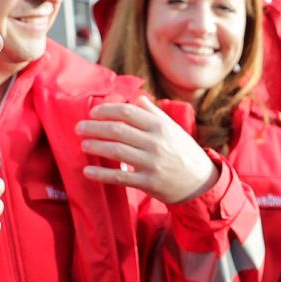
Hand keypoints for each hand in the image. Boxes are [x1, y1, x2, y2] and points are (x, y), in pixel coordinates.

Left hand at [77, 96, 219, 203]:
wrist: (201, 183)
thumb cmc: (184, 152)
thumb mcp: (173, 129)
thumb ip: (154, 114)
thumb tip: (137, 98)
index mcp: (160, 126)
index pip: (126, 112)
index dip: (106, 110)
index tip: (92, 113)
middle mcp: (155, 142)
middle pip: (117, 130)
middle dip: (94, 127)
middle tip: (79, 128)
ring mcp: (152, 163)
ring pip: (116, 151)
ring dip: (95, 146)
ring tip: (83, 145)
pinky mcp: (149, 183)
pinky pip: (120, 177)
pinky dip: (101, 174)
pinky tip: (88, 171)